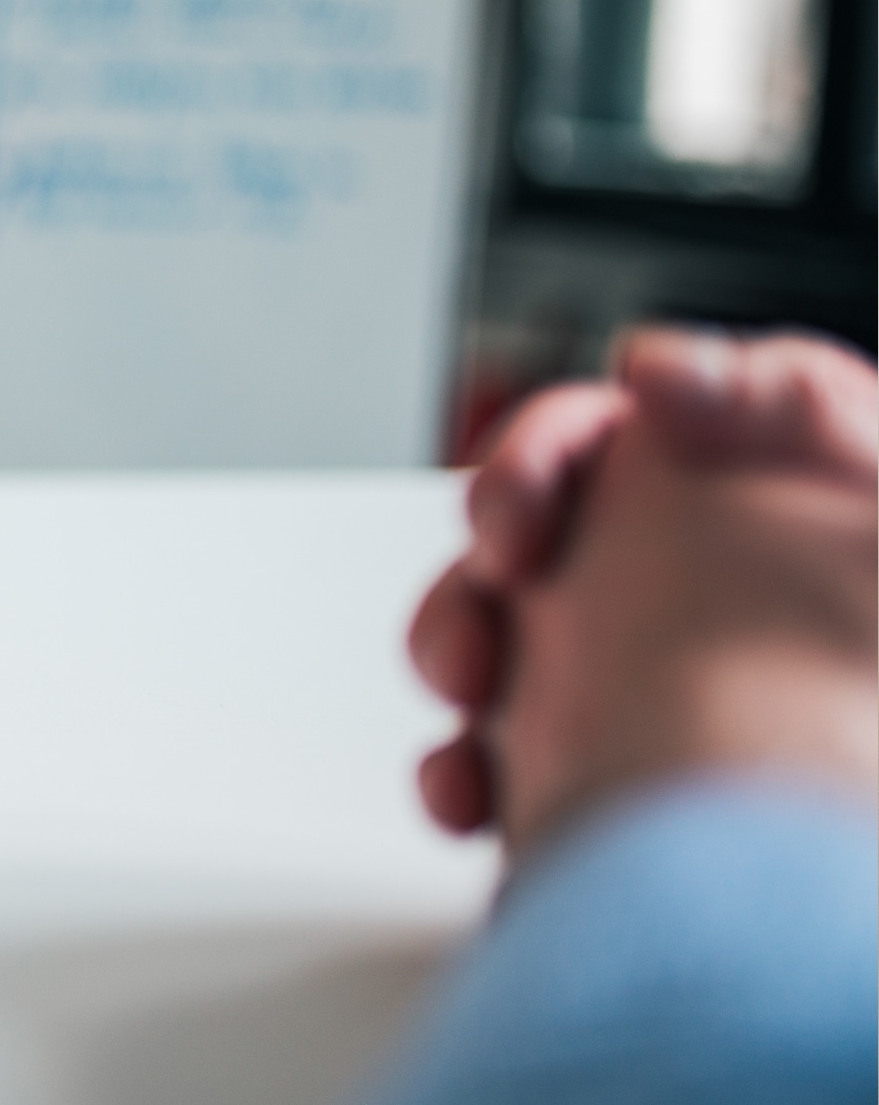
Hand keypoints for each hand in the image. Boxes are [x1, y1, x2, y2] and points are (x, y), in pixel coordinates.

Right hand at [408, 329, 878, 846]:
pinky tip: (475, 777)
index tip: (634, 414)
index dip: (669, 397)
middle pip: (604, 499)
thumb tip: (667, 364)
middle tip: (513, 548)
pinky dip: (469, 754)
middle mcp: (751, 616)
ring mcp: (669, 711)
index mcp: (834, 533)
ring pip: (527, 619)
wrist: (763, 939)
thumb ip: (769, 409)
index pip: (752, 405)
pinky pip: (506, 746)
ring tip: (471, 674)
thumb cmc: (821, 731)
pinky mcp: (605, 802)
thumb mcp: (836, 533)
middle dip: (519, 511)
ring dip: (468, 633)